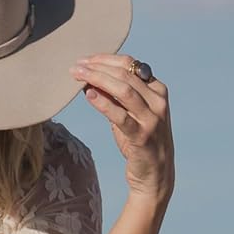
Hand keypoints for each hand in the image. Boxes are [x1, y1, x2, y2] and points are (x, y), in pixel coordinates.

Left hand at [69, 55, 174, 201]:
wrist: (155, 175)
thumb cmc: (139, 141)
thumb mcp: (129, 113)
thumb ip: (115, 96)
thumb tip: (89, 78)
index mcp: (157, 90)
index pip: (130, 64)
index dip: (105, 59)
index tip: (84, 60)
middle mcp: (158, 101)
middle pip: (125, 74)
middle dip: (97, 67)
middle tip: (75, 66)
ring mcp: (152, 118)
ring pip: (124, 90)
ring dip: (97, 79)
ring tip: (77, 76)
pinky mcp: (142, 136)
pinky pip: (120, 116)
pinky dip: (103, 103)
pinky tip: (88, 95)